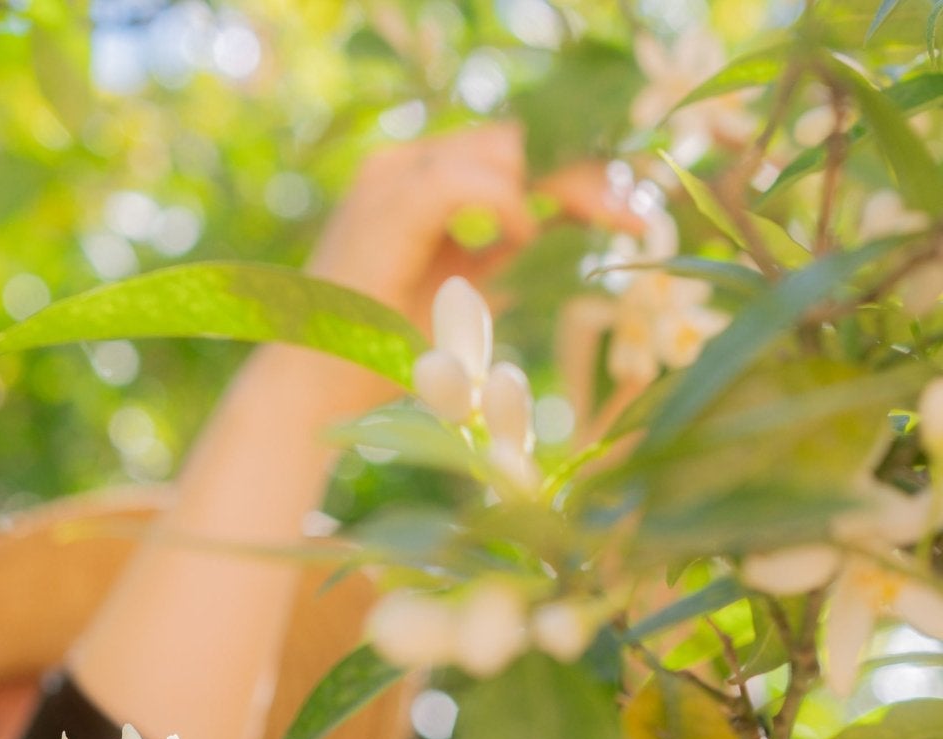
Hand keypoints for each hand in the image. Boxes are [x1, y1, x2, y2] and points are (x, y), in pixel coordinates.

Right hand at [299, 124, 642, 414]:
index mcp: (414, 183)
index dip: (573, 175)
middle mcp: (401, 167)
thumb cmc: (374, 355)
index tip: (629, 213)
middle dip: (581, 172)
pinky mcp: (388, 207)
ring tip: (593, 226)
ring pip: (499, 147)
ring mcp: (391, 181)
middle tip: (634, 215)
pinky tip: (523, 238)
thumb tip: (546, 234)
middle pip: (514, 141)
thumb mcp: (455, 296)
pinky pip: (468, 180)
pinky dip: (507, 204)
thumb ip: (493, 258)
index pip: (509, 156)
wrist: (312, 390)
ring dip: (556, 184)